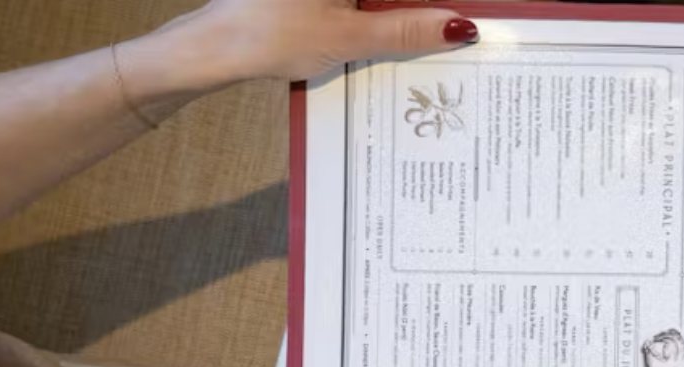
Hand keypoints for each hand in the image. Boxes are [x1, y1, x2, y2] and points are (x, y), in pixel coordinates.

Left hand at [137, 0, 480, 92]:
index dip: (440, 6)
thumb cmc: (271, 33)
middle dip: (422, 11)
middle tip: (454, 32)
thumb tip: (459, 25)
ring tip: (432, 35)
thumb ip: (407, 30)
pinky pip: (361, 5)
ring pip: (379, 2)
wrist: (215, 45)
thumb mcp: (349, 36)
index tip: (467, 18)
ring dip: (401, 16)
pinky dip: (378, 14)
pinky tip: (396, 32)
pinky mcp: (319, 2)